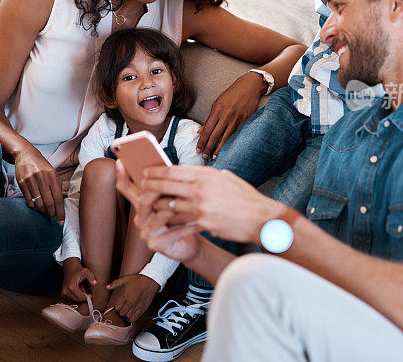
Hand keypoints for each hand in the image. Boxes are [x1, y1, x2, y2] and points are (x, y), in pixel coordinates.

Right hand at [14, 145, 64, 222]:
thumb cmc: (42, 166)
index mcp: (52, 176)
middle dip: (52, 213)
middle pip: (48, 203)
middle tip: (53, 217)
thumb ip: (58, 186)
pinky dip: (34, 207)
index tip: (61, 220)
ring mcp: (31, 181)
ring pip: (38, 204)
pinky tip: (37, 206)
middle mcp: (42, 178)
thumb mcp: (53, 173)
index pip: (58, 198)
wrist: (26, 155)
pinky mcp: (22, 184)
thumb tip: (60, 204)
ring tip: (45, 210)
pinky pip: (29, 201)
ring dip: (43, 211)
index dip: (60, 212)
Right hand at [61, 257, 96, 301]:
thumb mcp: (86, 272)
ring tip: (79, 288)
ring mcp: (63, 293)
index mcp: (72, 287)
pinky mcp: (62, 294)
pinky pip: (70, 300)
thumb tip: (95, 283)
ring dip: (78, 296)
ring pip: (74, 300)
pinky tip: (75, 290)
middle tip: (83, 288)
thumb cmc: (79, 270)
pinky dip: (74, 297)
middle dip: (82, 296)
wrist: (70, 268)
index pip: (81, 298)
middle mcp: (66, 291)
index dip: (87, 297)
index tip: (90, 294)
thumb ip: (91, 277)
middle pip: (78, 300)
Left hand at [106, 274, 159, 321]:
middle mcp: (131, 302)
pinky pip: (135, 318)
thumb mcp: (126, 279)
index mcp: (125, 295)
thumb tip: (107, 287)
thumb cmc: (138, 280)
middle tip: (124, 307)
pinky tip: (132, 315)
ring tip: (128, 310)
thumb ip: (115, 284)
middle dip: (121, 311)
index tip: (120, 305)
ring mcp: (137, 306)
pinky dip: (132, 318)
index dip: (117, 307)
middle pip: (122, 313)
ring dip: (126, 314)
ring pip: (127, 316)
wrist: (150, 281)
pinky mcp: (143, 309)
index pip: (117, 308)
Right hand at [115, 161, 203, 262]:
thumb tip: (168, 166)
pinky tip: (199, 223)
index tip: (120, 161)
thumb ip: (167, 185)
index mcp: (142, 204)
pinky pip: (171, 232)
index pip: (126, 188)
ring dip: (176, 209)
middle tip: (172, 182)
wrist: (190, 243)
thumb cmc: (182, 218)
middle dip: (157, 190)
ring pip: (159, 214)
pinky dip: (187, 227)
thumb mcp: (174, 199)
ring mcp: (145, 231)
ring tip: (191, 204)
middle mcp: (140, 217)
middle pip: (143, 199)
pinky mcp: (154, 244)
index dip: (122, 175)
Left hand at [143, 165, 287, 243]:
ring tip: (149, 206)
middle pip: (166, 185)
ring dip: (157, 206)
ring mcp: (200, 206)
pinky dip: (167, 229)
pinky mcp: (203, 223)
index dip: (156, 171)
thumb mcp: (226, 178)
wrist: (261, 218)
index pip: (173, 170)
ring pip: (168, 206)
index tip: (146, 172)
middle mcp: (200, 188)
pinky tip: (157, 232)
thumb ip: (208, 176)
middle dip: (149, 185)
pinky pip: (179, 225)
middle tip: (141, 186)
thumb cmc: (246, 197)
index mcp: (206, 174)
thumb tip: (193, 174)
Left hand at [196, 72, 263, 158]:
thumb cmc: (231, 95)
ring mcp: (237, 119)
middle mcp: (226, 115)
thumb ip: (209, 118)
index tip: (198, 149)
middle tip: (204, 156)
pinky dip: (231, 143)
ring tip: (214, 156)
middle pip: (215, 136)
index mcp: (217, 110)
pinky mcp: (246, 121)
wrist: (249, 87)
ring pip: (226, 138)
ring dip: (219, 149)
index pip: (207, 130)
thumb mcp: (217, 103)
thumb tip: (200, 131)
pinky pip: (237, 135)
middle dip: (208, 148)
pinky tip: (227, 150)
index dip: (201, 141)